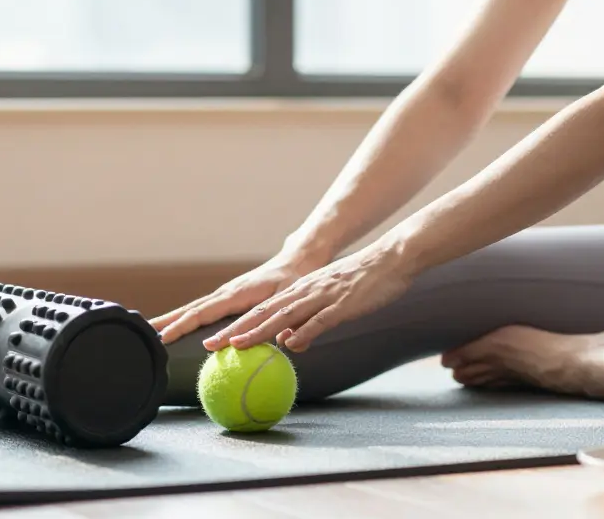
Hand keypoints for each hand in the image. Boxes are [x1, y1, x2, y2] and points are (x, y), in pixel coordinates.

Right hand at [151, 251, 322, 343]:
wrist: (293, 262)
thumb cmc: (293, 281)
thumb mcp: (291, 299)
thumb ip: (285, 319)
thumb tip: (282, 343)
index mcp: (237, 294)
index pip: (206, 311)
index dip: (187, 325)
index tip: (168, 337)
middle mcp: (226, 293)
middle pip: (191, 309)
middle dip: (168, 322)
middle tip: (146, 336)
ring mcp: (224, 295)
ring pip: (192, 309)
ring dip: (170, 319)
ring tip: (148, 331)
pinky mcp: (226, 299)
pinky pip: (200, 310)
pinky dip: (183, 318)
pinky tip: (172, 328)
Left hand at [203, 240, 415, 352]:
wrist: (390, 258)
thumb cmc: (363, 280)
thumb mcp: (330, 300)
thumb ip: (308, 320)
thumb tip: (288, 342)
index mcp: (301, 290)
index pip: (263, 310)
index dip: (239, 325)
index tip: (218, 341)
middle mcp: (306, 291)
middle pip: (265, 313)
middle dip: (237, 330)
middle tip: (213, 345)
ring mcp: (323, 296)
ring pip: (284, 316)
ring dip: (259, 331)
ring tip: (237, 345)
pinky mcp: (342, 304)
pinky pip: (319, 320)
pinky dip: (303, 332)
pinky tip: (289, 345)